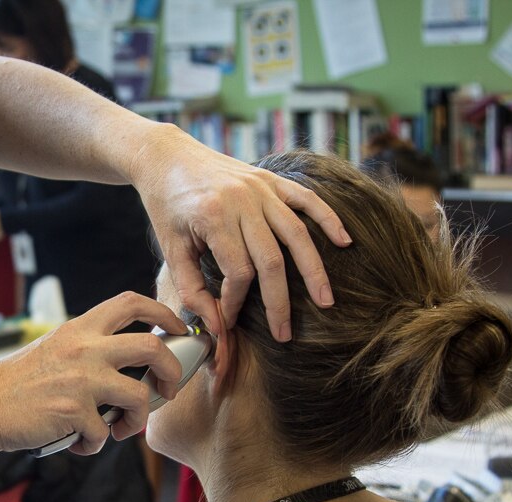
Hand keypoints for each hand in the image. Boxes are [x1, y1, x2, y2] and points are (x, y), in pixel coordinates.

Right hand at [0, 292, 187, 454]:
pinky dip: (95, 444)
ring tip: (122, 428)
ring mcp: (81, 380)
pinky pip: (104, 434)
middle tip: (167, 388)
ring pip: (139, 396)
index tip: (178, 329)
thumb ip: (89, 349)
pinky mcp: (74, 412)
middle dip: (171, 371)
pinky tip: (79, 442)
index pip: (131, 303)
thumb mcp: (55, 348)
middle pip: (152, 347)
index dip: (164, 312)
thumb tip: (130, 367)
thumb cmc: (16, 383)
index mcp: (79, 329)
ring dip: (138, 419)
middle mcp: (84, 348)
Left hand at [132, 127, 349, 341]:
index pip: (239, 272)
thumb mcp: (170, 249)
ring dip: (314, 270)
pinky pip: (307, 199)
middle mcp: (242, 201)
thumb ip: (191, 288)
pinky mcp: (271, 179)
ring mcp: (261, 188)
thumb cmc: (167, 205)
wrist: (168, 156)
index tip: (229, 318)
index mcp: (214, 217)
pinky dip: (328, 219)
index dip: (236, 301)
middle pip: (272, 260)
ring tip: (326, 301)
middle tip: (285, 334)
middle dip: (280, 302)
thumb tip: (215, 325)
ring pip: (297, 234)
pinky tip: (344, 242)